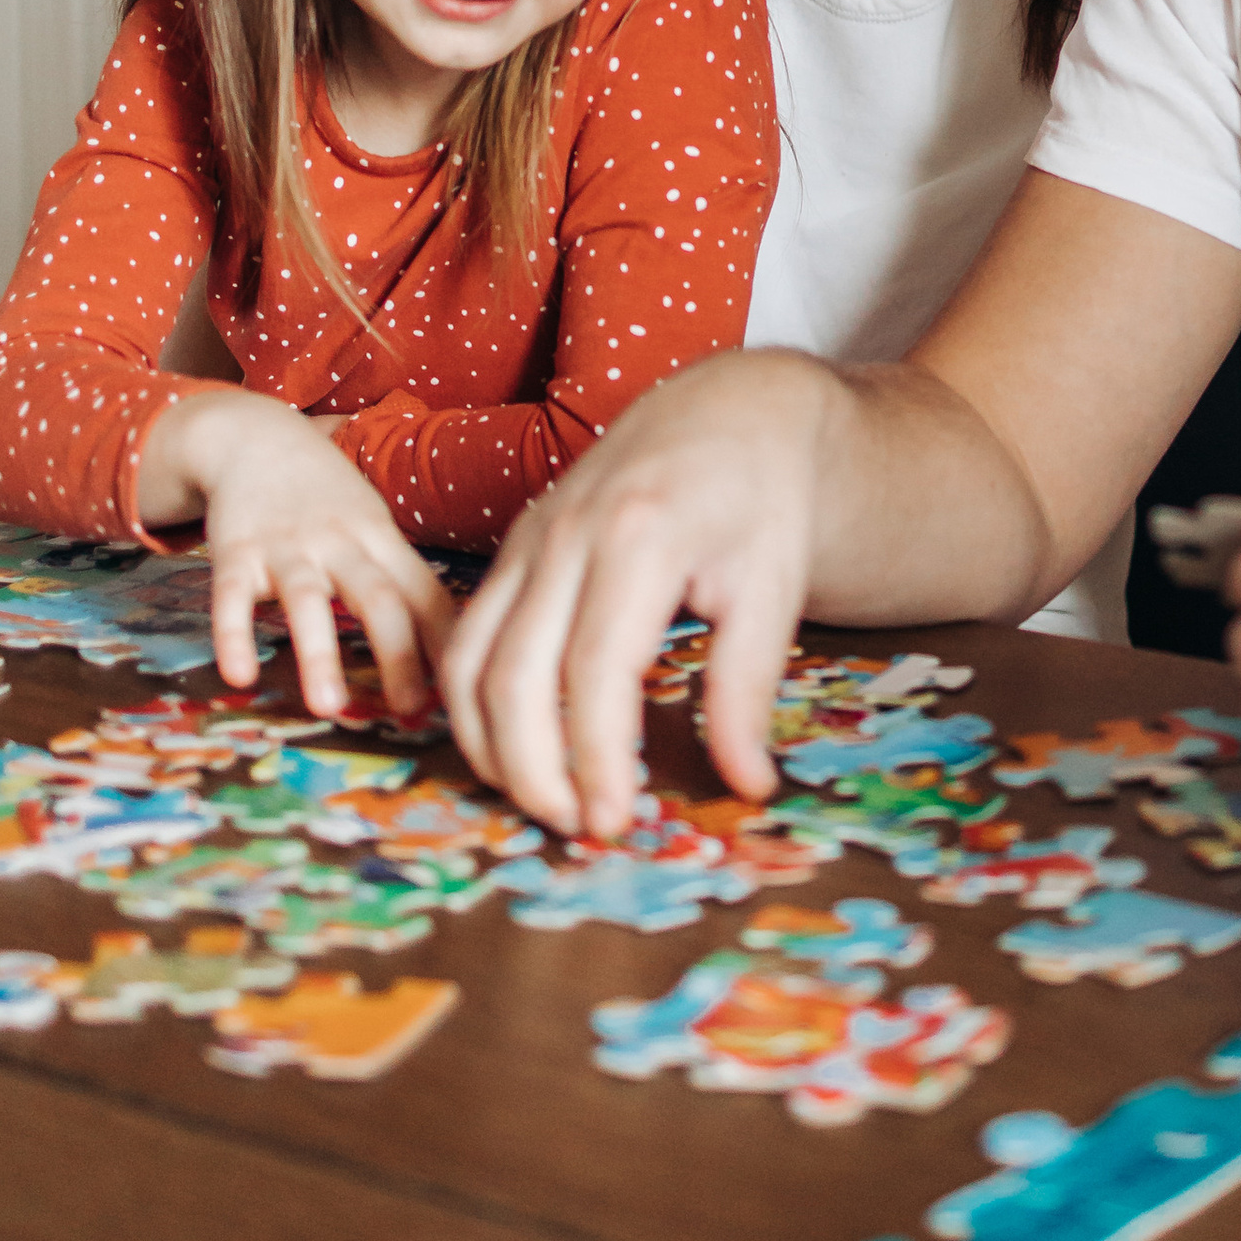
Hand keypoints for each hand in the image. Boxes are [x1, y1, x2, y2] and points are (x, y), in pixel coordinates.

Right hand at [142, 388, 457, 718]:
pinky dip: (233, 635)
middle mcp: (340, 542)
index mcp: (381, 539)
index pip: (425, 592)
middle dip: (398, 655)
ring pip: (307, 600)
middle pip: (378, 598)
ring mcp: (286, 546)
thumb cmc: (326, 496)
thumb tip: (453, 647)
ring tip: (328, 707)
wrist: (254, 437)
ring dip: (319, 654)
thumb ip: (403, 580)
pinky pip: (232, 597)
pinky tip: (240, 677)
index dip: (447, 641)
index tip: (464, 692)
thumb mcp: (374, 524)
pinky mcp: (236, 551)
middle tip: (410, 712)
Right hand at [443, 350, 839, 840]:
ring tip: (541, 802)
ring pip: (470, 660)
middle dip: (534, 769)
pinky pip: (466, 637)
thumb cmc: (758, 501)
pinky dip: (472, 704)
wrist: (726, 412)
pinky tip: (509, 750)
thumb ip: (748, 688)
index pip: (595, 673)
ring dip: (490, 746)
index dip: (595, 758)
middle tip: (578, 828)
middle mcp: (566, 535)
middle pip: (515, 675)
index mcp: (639, 538)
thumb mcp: (775, 589)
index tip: (614, 821)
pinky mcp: (512, 549)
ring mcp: (528, 538)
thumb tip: (747, 785)